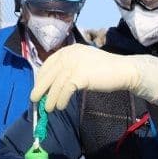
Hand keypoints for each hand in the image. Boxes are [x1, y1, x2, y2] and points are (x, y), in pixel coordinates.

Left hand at [31, 46, 157, 111]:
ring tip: (48, 108)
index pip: (49, 63)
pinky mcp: (80, 75)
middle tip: (34, 98)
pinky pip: (65, 90)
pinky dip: (60, 100)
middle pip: (49, 73)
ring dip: (50, 98)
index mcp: (69, 50)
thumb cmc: (106, 70)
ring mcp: (74, 64)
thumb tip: (57, 83)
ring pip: (56, 84)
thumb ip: (71, 68)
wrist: (123, 71)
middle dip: (40, 87)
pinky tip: (60, 107)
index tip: (38, 87)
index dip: (41, 77)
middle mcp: (70, 54)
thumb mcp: (84, 64)